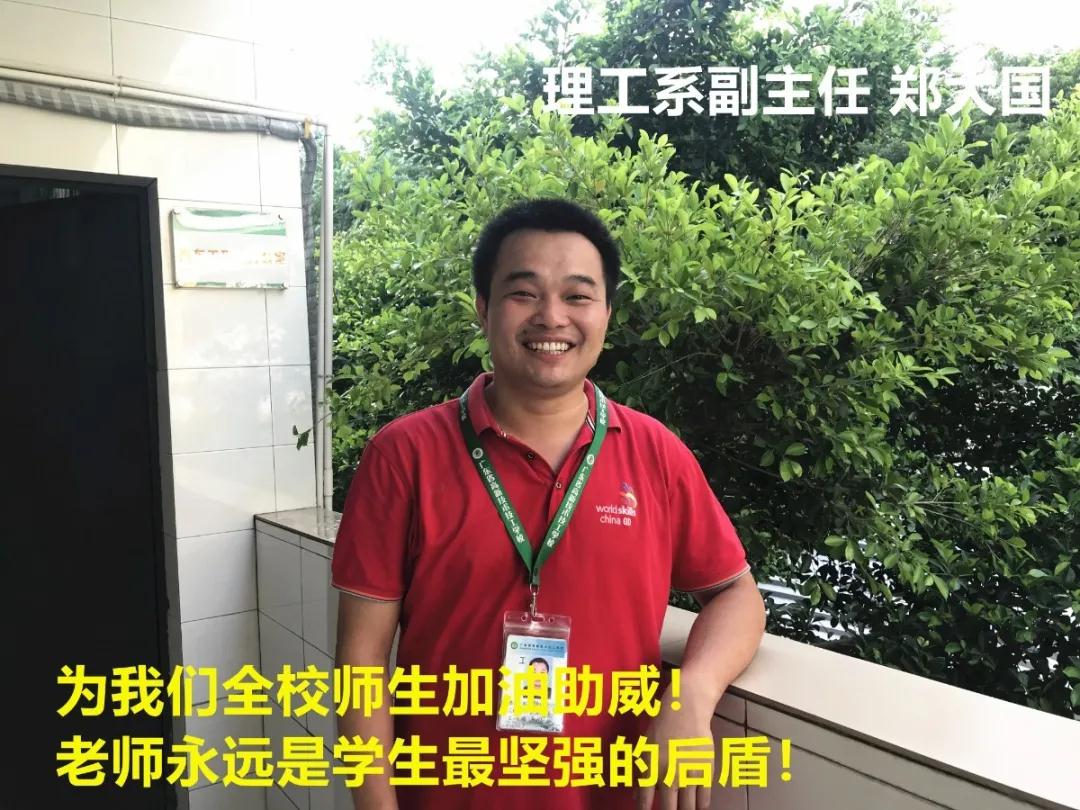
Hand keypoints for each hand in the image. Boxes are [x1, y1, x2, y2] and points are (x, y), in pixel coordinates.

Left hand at [636, 682, 716, 809]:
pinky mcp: (705, 773)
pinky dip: (700, 807)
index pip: (644, 802)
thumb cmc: (662, 727)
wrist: (685, 710)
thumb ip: (642, 774)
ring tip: (682, 809)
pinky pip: (704, 800)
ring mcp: (688, 776)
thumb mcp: (645, 749)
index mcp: (650, 770)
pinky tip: (697, 807)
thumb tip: (637, 797)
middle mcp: (669, 776)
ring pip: (688, 808)